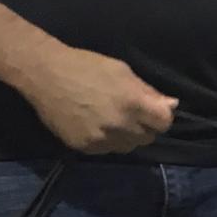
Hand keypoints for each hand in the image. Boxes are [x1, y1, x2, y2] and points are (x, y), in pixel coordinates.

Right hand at [20, 44, 175, 154]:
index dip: (161, 116)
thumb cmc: (86, 66)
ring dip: (126, 136)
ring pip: (128, 147)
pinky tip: (96, 125)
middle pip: (147, 138)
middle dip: (144, 126)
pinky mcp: (84, 147)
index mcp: (133, 103)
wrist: (45, 74)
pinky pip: (107, 150)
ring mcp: (101, 139)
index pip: (164, 123)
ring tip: (112, 120)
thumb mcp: (122, 71)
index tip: (152, 110)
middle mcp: (120, 125)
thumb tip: (172, 105)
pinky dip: (106, 141)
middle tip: (129, 113)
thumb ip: (148, 91)